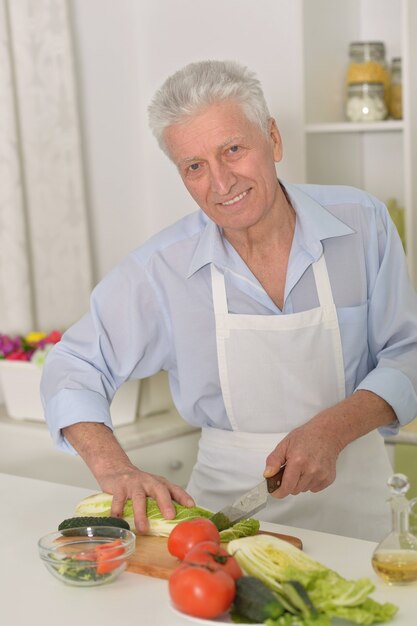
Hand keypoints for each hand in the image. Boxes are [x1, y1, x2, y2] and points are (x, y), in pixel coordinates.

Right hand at [98, 462, 194, 533]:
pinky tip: (118, 521)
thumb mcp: (151, 488)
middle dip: (166, 503)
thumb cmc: (137, 483)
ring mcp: (134, 484)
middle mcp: (148, 481)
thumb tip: (171, 523)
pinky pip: (118, 500)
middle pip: (159, 490)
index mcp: (159, 483)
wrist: (116, 468)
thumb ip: (160, 501)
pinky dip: (118, 511)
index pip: (174, 489)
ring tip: (143, 528)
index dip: (183, 496)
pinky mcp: (119, 487)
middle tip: (170, 516)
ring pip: (139, 498)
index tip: (191, 505)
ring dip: (141, 514)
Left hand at [263, 390, 396, 497]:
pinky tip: (312, 467)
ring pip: (304, 489)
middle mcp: (309, 470)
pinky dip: (311, 481)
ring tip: (302, 464)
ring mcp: (321, 476)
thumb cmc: (306, 434)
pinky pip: (314, 488)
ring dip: (300, 481)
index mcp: (297, 461)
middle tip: (288, 470)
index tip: (273, 489)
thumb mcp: (286, 442)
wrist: (331, 430)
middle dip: (288, 483)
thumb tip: (267, 475)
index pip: (284, 487)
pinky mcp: (329, 479)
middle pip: (293, 490)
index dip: (277, 490)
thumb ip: (274, 460)